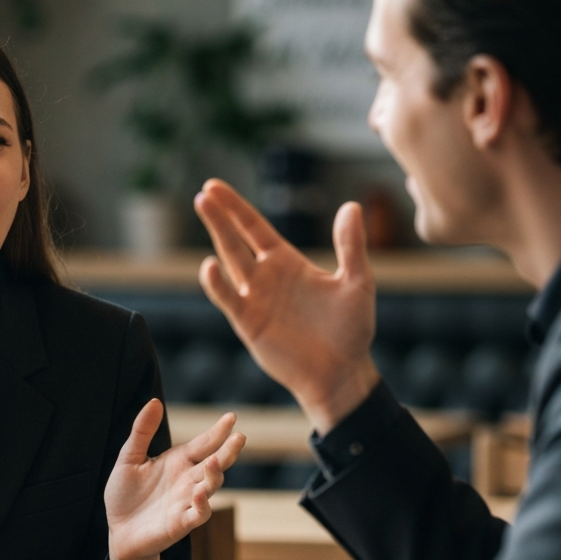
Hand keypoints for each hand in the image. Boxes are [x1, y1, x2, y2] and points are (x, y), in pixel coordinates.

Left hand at [104, 398, 244, 559]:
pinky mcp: (181, 522)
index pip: (203, 443)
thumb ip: (142, 431)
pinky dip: (202, 504)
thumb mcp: (129, 457)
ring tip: (215, 461)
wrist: (118, 531)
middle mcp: (188, 479)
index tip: (231, 417)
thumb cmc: (125, 495)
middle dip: (228, 451)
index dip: (218, 431)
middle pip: (215, 463)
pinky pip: (198, 513)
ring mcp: (187, 501)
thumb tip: (155, 401)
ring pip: (210, 486)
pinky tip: (200, 493)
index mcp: (178, 462)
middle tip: (239, 437)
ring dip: (215, 475)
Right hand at [194, 179, 379, 433]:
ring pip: (229, 261)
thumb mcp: (357, 282)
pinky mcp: (248, 324)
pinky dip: (217, 283)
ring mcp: (254, 300)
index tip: (213, 185)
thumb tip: (351, 206)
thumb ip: (351, 245)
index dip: (236, 207)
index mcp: (287, 262)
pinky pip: (228, 299)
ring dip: (217, 236)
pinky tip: (210, 264)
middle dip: (220, 216)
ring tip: (203, 212)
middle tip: (203, 193)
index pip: (255, 227)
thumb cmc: (351, 330)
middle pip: (236, 239)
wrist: (341, 373)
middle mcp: (265, 277)